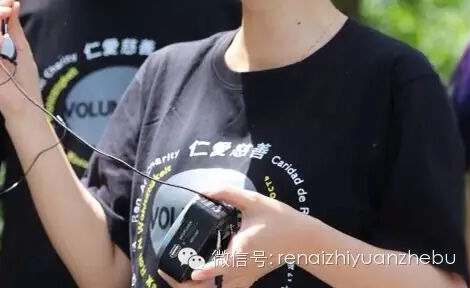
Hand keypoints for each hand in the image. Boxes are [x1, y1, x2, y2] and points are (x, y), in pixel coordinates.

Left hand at [159, 186, 313, 287]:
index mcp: (243, 250)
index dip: (207, 271)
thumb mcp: (252, 200)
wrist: (301, 238)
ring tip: (176, 278)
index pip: (223, 266)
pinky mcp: (247, 278)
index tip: (192, 272)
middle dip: (188, 285)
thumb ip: (227, 193)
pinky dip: (210, 287)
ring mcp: (245, 277)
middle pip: (213, 287)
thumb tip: (204, 191)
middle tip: (168, 273)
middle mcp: (242, 268)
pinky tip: (196, 279)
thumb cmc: (277, 218)